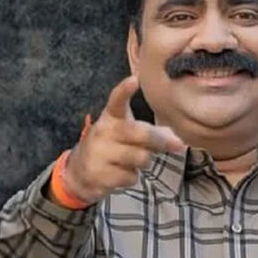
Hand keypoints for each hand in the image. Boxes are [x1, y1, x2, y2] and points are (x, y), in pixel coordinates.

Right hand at [57, 76, 185, 205]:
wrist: (79, 172)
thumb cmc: (111, 146)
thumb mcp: (125, 132)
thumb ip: (152, 133)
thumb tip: (179, 142)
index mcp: (111, 117)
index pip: (117, 101)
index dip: (125, 90)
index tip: (134, 80)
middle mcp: (103, 132)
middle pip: (141, 133)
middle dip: (160, 141)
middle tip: (176, 145)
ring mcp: (99, 153)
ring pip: (142, 158)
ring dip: (144, 162)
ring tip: (132, 160)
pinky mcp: (99, 174)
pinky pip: (132, 177)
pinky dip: (131, 177)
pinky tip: (119, 174)